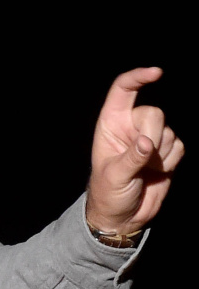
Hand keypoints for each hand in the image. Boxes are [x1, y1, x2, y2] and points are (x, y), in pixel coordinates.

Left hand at [85, 67, 183, 234]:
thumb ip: (131, 158)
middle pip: (154, 113)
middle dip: (153, 135)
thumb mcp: (114, 176)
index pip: (123, 90)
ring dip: (162, 154)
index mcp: (110, 124)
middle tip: (144, 158)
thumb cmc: (108, 193)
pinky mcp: (166, 151)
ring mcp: (150, 137)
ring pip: (168, 131)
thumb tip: (148, 143)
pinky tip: (158, 172)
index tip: (156, 72)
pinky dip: (172, 161)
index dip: (138, 77)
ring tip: (146, 170)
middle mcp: (130, 126)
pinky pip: (180, 146)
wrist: (123, 215)